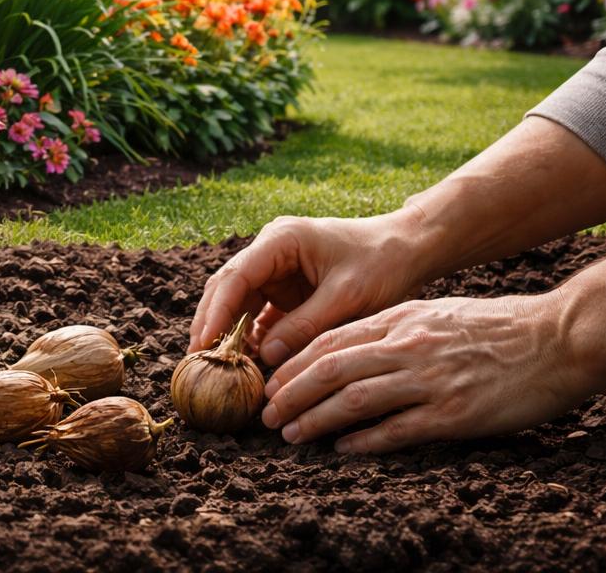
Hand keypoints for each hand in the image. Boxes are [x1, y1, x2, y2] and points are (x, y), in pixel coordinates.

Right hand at [189, 210, 433, 364]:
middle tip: (196, 359)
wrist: (408, 250)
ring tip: (215, 366)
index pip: (236, 276)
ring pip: (239, 302)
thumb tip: (264, 356)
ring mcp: (276, 269)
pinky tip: (246, 362)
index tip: (204, 343)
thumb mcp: (346, 297)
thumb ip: (304, 325)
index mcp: (281, 240)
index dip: (216, 311)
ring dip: (228, 332)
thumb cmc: (382, 263)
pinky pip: (260, 314)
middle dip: (211, 322)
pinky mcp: (286, 288)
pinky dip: (252, 337)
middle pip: (227, 288)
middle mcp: (270, 251)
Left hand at [259, 293, 584, 452]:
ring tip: (291, 434)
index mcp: (399, 319)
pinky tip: (342, 449)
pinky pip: (398, 429)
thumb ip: (392, 328)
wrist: (556, 338)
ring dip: (315, 419)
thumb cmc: (496, 326)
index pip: (329, 340)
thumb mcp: (435, 312)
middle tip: (267, 413)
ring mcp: (429, 379)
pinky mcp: (454, 412)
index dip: (293, 362)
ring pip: (354, 399)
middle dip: (290, 392)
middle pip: (330, 369)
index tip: (269, 380)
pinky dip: (364, 440)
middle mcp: (407, 346)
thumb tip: (349, 348)